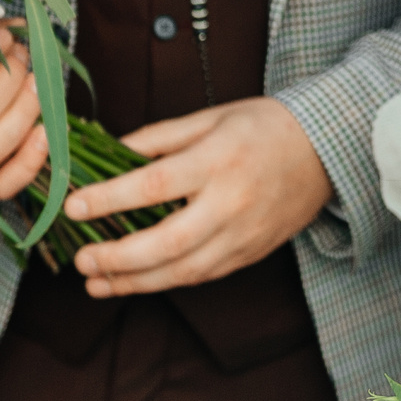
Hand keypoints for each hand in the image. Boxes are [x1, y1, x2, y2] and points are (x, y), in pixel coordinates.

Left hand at [65, 96, 331, 294]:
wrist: (327, 150)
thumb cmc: (264, 126)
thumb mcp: (210, 117)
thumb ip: (159, 137)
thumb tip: (110, 155)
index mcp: (217, 159)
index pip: (154, 184)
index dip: (109, 199)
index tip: (73, 207)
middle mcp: (231, 202)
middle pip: (167, 242)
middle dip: (118, 258)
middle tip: (82, 260)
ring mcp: (244, 233)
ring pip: (184, 271)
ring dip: (136, 282)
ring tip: (97, 283)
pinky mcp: (251, 253)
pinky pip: (203, 276)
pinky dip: (166, 281)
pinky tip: (137, 281)